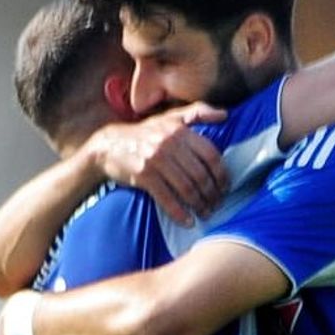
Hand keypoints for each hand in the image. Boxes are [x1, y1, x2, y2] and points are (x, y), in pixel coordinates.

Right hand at [84, 103, 228, 224]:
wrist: (108, 146)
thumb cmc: (144, 134)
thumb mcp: (169, 118)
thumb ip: (197, 113)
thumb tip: (225, 115)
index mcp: (180, 130)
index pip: (210, 154)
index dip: (222, 174)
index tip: (225, 187)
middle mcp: (169, 143)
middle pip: (200, 174)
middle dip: (212, 194)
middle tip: (217, 204)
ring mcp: (155, 160)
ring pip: (186, 188)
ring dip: (199, 205)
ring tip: (205, 214)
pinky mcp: (143, 175)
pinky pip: (166, 198)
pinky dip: (179, 213)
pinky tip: (188, 222)